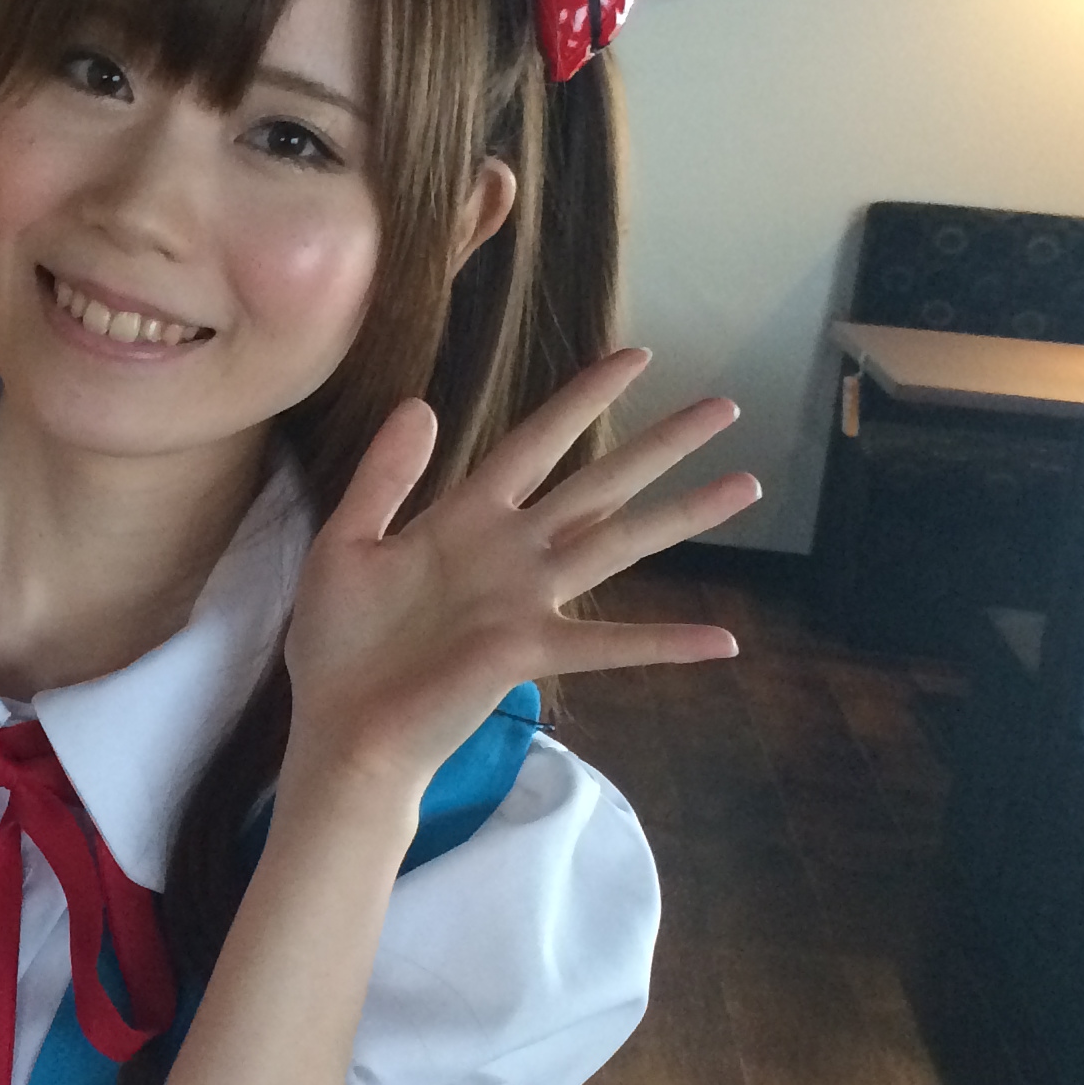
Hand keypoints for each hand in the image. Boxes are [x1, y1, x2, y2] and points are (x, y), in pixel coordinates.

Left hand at [282, 351, 755, 797]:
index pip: (535, 443)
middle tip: (725, 407)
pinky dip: (666, 643)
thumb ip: (385, 476)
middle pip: (600, 483)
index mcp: (465, 519)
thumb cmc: (337, 644)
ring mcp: (527, 601)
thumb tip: (420, 403)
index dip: (583, 400)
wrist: (339, 727)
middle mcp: (511, 553)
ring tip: (746, 485)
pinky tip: (723, 640)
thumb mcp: (346, 542)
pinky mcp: (528, 651)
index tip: (635, 357)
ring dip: (684, 516)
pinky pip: (609, 644)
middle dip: (662, 444)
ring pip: (619, 543)